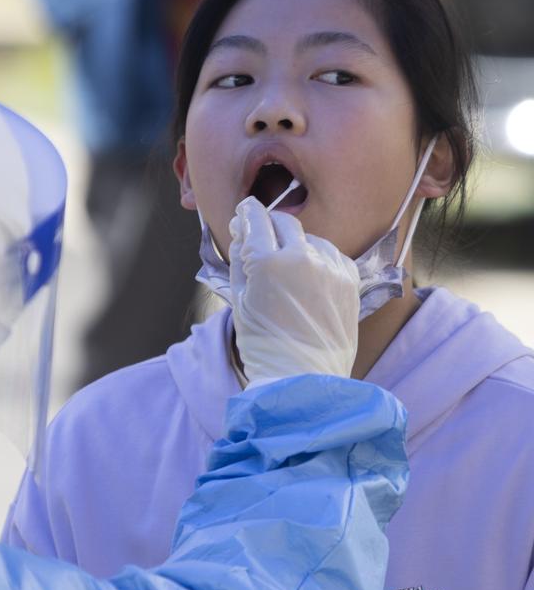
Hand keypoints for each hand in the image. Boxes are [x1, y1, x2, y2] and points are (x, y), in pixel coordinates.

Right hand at [228, 197, 360, 385]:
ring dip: (295, 244)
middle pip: (284, 221)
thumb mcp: (239, 298)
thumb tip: (242, 231)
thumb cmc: (264, 342)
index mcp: (267, 263)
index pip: (255, 219)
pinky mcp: (350, 279)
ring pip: (309, 237)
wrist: (302, 377)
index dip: (246, 213)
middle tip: (260, 237)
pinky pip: (330, 254)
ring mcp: (330, 267)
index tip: (244, 212)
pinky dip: (318, 259)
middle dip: (270, 224)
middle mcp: (302, 258)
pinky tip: (309, 277)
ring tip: (287, 268)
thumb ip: (240, 259)